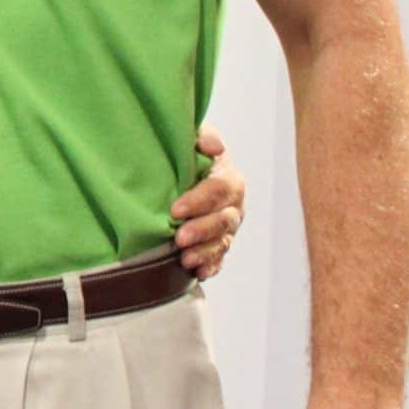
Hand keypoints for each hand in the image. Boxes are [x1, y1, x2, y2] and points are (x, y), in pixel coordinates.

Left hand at [174, 124, 246, 278]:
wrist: (180, 168)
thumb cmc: (184, 150)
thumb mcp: (191, 135)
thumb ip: (202, 136)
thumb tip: (215, 148)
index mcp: (228, 178)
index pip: (219, 190)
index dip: (199, 201)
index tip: (175, 210)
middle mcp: (233, 205)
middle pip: (223, 220)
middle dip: (202, 230)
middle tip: (180, 238)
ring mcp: (227, 227)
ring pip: (222, 242)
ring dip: (205, 252)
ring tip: (186, 260)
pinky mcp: (218, 243)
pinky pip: (219, 258)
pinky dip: (211, 266)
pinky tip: (199, 273)